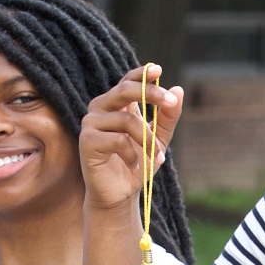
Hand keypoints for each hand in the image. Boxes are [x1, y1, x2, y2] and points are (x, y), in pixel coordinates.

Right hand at [78, 65, 180, 214]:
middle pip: (124, 90)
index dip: (142, 74)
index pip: (128, 81)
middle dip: (151, 94)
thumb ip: (167, 116)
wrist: (120, 193)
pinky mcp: (86, 141)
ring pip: (126, 120)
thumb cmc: (137, 163)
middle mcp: (100, 108)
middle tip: (170, 103)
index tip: (158, 71)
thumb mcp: (158, 138)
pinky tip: (134, 165)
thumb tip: (178, 90)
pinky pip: (118, 140)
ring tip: (154, 156)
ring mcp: (90, 123)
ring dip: (147, 139)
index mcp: (116, 104)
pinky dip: (132, 154)